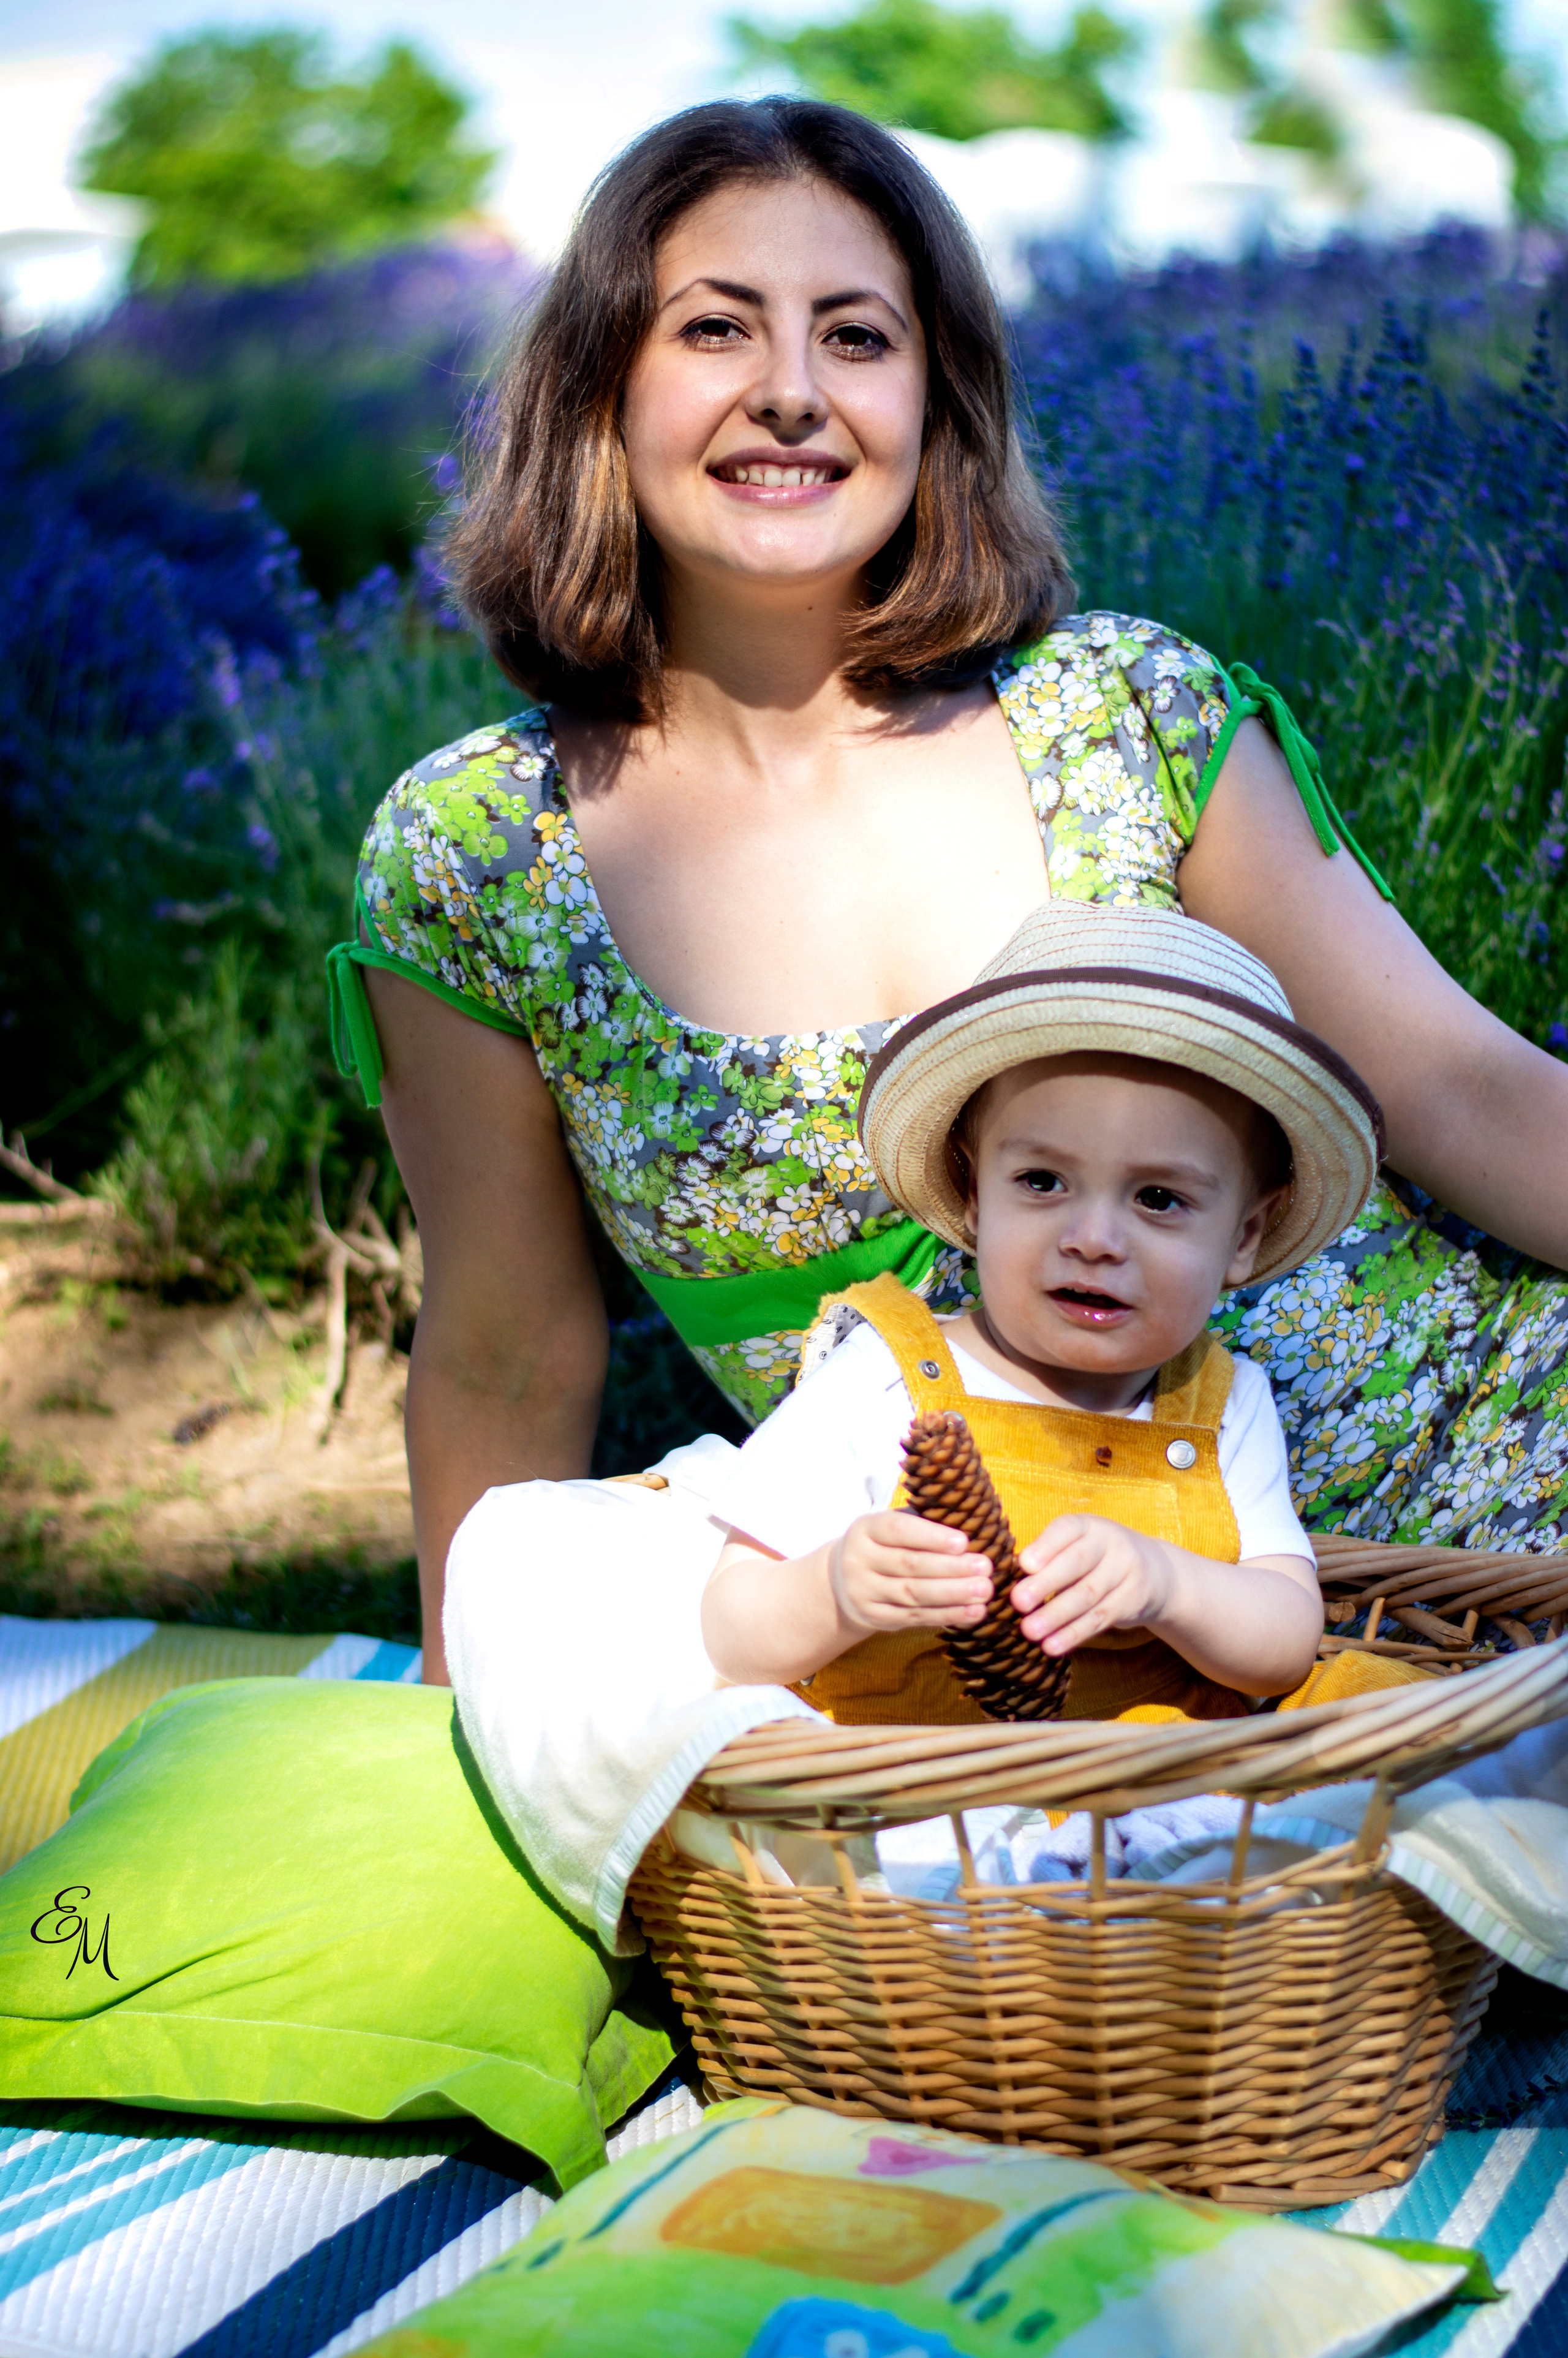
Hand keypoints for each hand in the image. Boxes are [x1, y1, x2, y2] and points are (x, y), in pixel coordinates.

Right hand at [829, 1511, 993, 1635]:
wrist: (844, 1580)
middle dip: (951, 1567)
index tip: (963, 1541)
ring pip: (913, 1594)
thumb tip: (971, 1523)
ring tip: (984, 1591)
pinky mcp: (874, 1617)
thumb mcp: (892, 1526)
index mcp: (866, 1528)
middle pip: (909, 1565)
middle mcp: (859, 1560)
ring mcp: (864, 1591)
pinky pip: (914, 1617)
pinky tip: (973, 1612)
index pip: (898, 1530)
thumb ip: (923, 1522)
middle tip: (985, 1567)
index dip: (931, 1536)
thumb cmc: (885, 1545)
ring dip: (953, 1594)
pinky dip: (947, 1615)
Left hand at [1011, 1516, 1175, 1654]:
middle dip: (1046, 1583)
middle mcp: (1110, 1543)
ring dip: (1056, 1616)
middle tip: (1018, 1601)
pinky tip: (1052, 1646)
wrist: (1154, 1572)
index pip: (1066, 1530)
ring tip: (1029, 1631)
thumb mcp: (1076, 1545)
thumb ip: (1047, 1556)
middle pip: (1077, 1563)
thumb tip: (1008, 1576)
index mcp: (1088, 1525)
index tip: (1023, 1564)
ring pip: (1087, 1595)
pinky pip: (1099, 1619)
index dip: (1046, 1546)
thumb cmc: (1094, 1557)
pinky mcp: (1132, 1601)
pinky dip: (1073, 1634)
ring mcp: (1126, 1571)